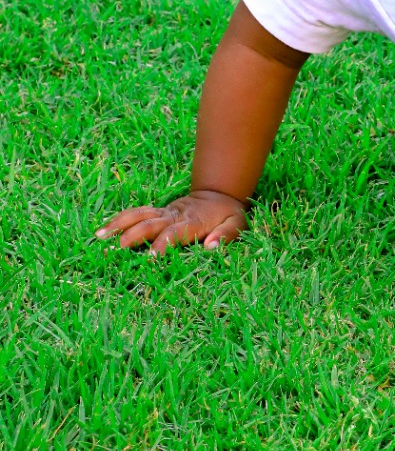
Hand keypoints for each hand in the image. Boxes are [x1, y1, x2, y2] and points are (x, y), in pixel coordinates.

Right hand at [95, 189, 248, 254]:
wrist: (219, 194)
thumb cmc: (228, 214)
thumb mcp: (237, 224)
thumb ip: (226, 235)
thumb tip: (211, 247)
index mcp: (193, 222)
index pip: (174, 233)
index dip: (163, 244)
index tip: (151, 257)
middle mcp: (174, 216)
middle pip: (151, 223)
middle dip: (134, 235)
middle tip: (117, 248)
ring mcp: (164, 213)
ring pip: (139, 215)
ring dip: (119, 224)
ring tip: (100, 237)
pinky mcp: (158, 212)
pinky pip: (136, 213)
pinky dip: (119, 220)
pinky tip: (103, 230)